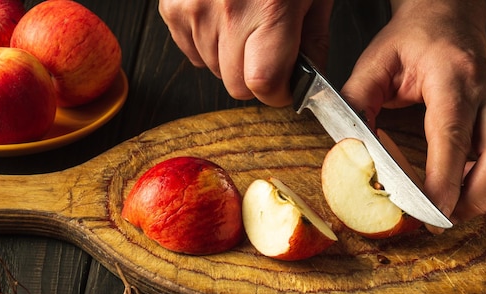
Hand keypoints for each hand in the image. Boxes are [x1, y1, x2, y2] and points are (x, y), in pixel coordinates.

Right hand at [158, 0, 333, 106]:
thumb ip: (313, 39)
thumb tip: (307, 78)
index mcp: (270, 10)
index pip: (263, 84)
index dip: (278, 92)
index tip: (285, 85)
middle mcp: (227, 13)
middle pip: (235, 85)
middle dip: (256, 78)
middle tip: (268, 52)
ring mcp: (193, 9)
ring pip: (213, 70)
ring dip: (231, 60)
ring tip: (246, 24)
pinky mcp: (173, 6)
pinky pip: (191, 51)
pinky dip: (208, 44)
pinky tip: (223, 19)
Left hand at [341, 0, 485, 229]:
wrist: (448, 18)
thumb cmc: (414, 40)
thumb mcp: (375, 63)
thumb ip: (357, 102)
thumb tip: (349, 148)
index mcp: (452, 76)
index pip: (454, 135)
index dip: (446, 179)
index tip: (433, 211)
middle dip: (477, 198)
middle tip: (444, 219)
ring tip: (460, 208)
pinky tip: (483, 189)